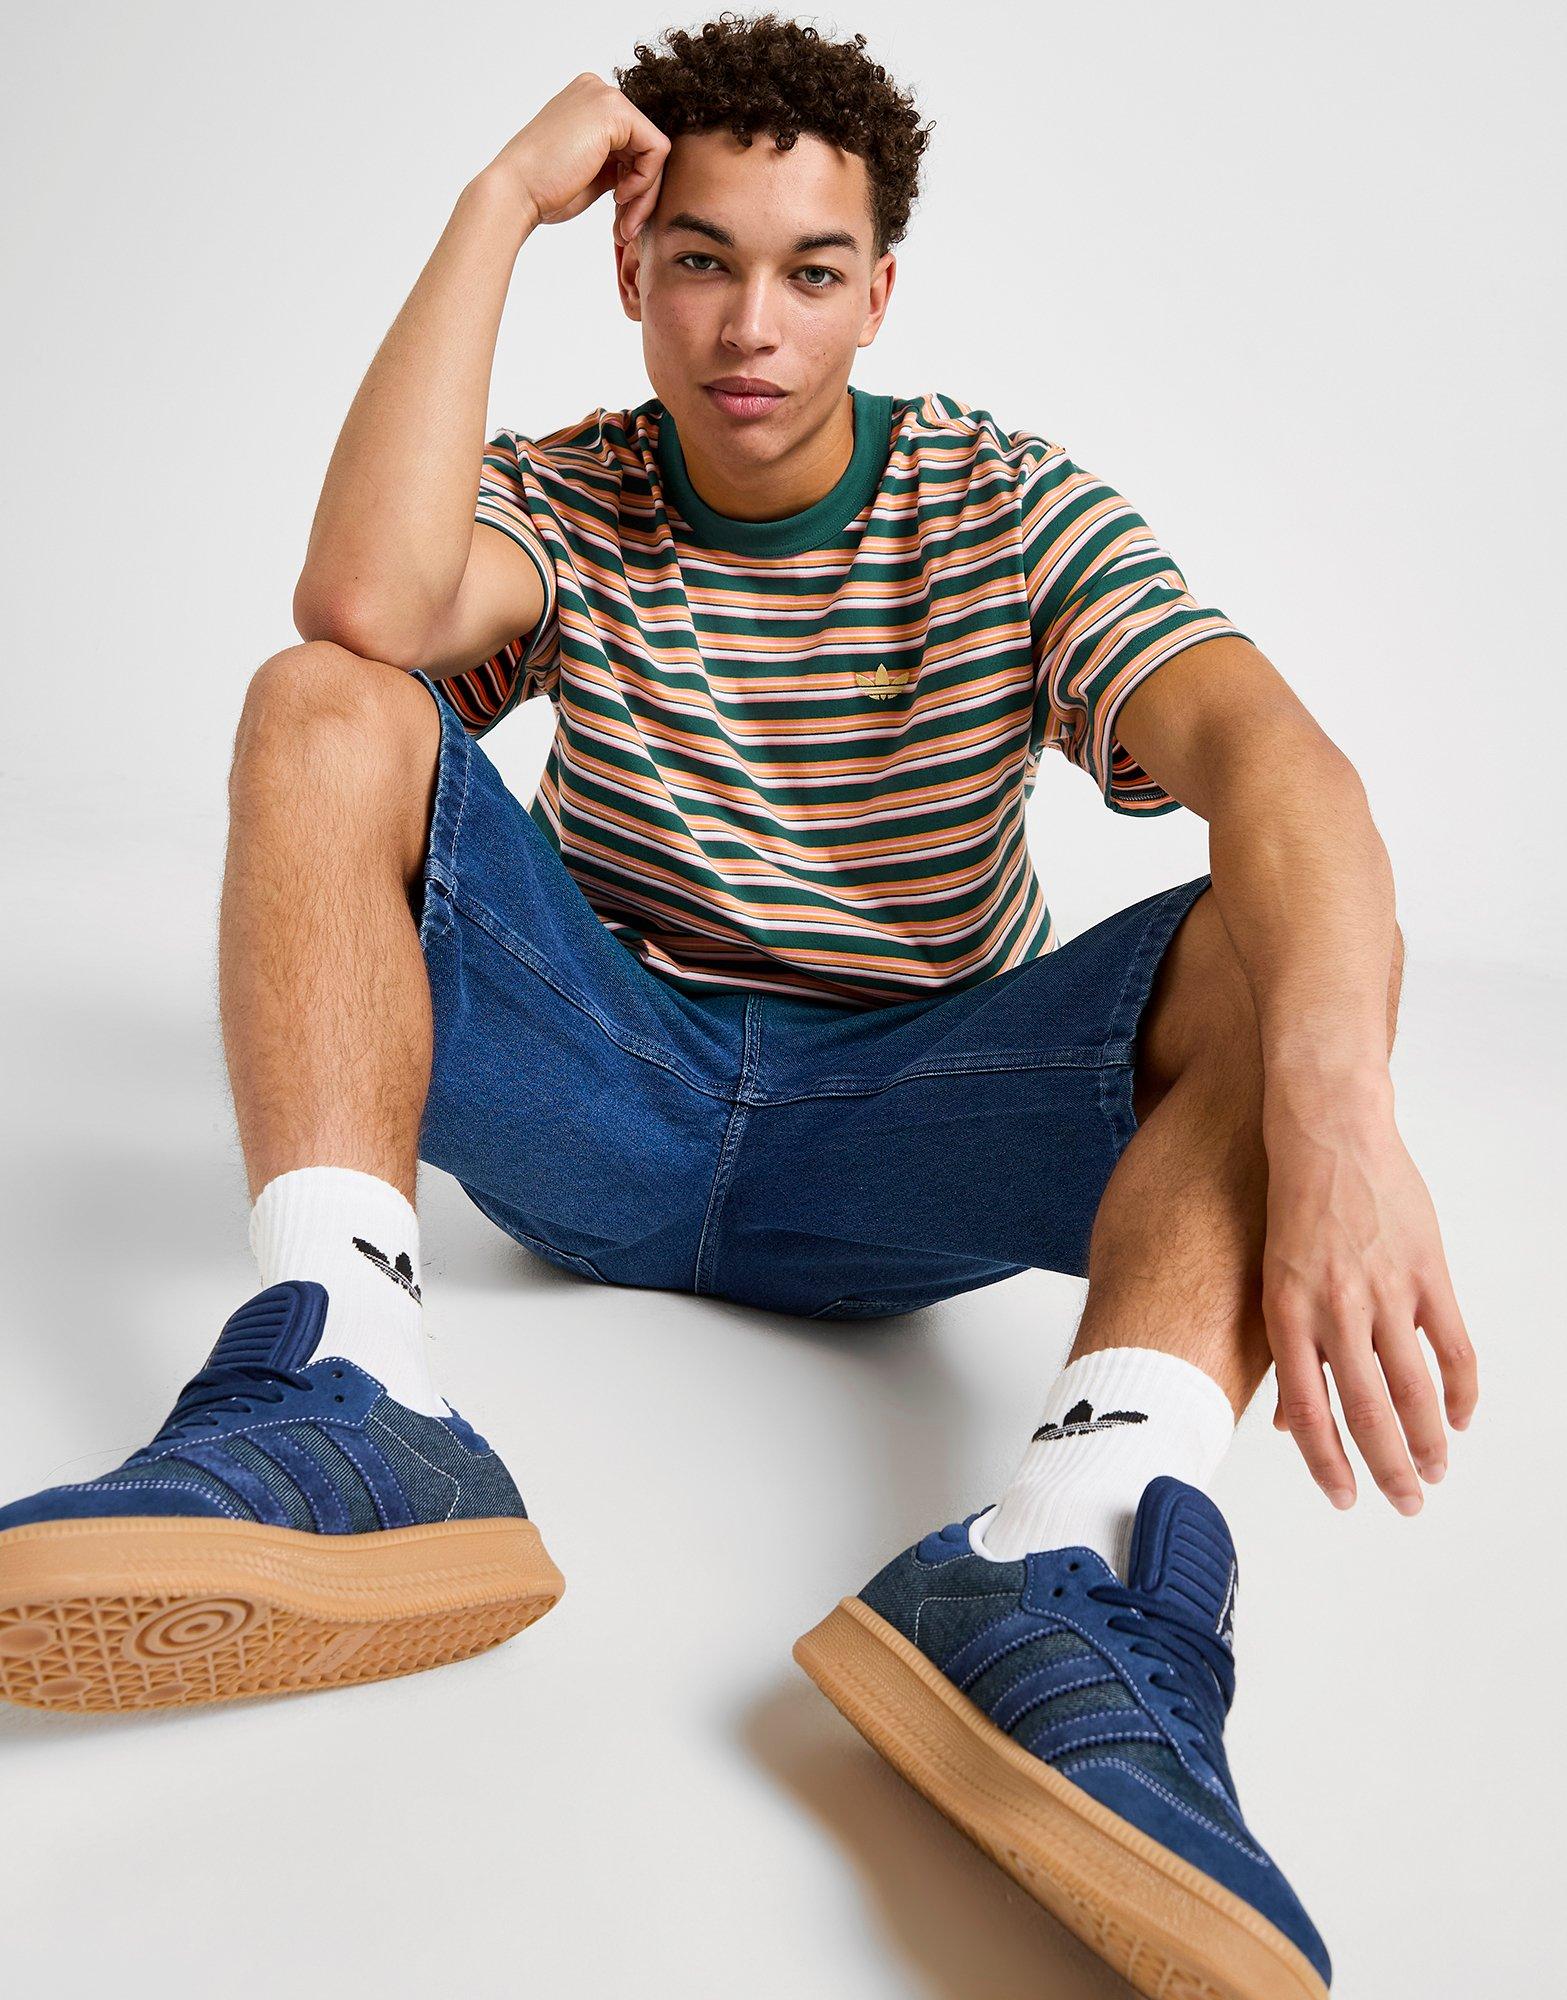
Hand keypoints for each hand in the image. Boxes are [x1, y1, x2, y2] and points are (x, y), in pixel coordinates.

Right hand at [481, 72, 669, 243]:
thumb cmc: (543, 190)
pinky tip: (620, 197)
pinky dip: (646, 182)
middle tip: (626, 228)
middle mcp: (597, 91)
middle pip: (646, 145)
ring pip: (654, 150)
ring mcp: (604, 96)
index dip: (634, 184)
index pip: (633, 143)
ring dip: (645, 195)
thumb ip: (617, 164)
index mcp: (587, 102)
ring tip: (624, 223)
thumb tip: (644, 173)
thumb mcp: (590, 172)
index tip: (620, 216)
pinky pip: (657, 150)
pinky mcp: (613, 110)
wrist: (516, 191)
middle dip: (643, 193)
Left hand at [1260, 1073, 1477, 1512]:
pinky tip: (1461, 1417)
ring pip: (1413, 1388)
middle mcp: (1335, 1309)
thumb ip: (1285, 1347)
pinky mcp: (1426, 1271)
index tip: (1344, 1497)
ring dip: (1428, 1440)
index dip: (1328, 1464)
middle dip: (1387, 1468)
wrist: (1327, 1130)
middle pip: (1365, 1411)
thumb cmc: (1293, 1203)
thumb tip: (1286, 1419)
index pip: (1308, 1412)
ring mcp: (1385, 1291)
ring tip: (1434, 1473)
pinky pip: (1451, 1346)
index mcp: (1288, 1313)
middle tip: (1404, 1503)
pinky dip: (1460, 1389)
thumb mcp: (1272, 1276)